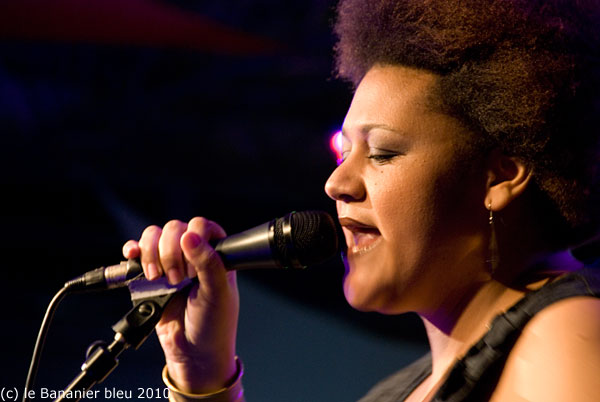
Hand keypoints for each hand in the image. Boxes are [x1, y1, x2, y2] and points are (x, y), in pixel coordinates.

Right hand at [122, 217, 239, 393]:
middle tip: (178, 280)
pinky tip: (133, 257)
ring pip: (153, 237)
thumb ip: (208, 263)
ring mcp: (170, 263)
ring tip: (159, 279)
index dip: (192, 241)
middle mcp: (193, 254)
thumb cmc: (214, 325)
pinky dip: (132, 252)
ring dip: (150, 254)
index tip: (193, 268)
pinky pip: (136, 253)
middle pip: (173, 228)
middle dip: (170, 252)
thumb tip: (191, 236)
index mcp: (215, 253)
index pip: (201, 226)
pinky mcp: (151, 276)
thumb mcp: (217, 294)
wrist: (193, 354)